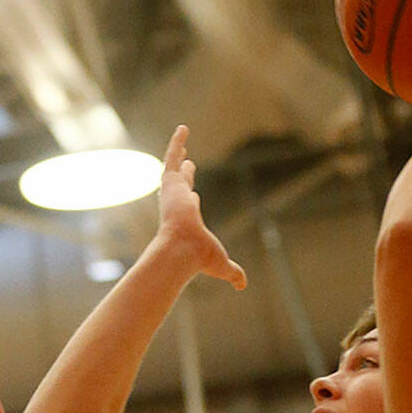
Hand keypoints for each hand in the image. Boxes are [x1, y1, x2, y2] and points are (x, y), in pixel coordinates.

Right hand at [154, 125, 246, 290]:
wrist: (182, 251)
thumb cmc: (198, 259)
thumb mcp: (220, 264)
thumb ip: (232, 272)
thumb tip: (242, 285)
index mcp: (186, 220)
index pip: (189, 205)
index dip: (191, 197)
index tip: (193, 193)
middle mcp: (177, 204)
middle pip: (180, 185)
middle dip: (183, 173)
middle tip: (188, 163)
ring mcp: (171, 192)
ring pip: (173, 166)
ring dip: (178, 152)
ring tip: (182, 138)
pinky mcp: (169, 182)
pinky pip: (172, 156)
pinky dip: (177, 142)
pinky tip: (184, 128)